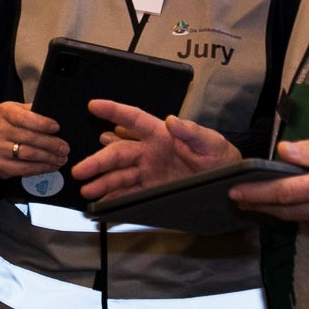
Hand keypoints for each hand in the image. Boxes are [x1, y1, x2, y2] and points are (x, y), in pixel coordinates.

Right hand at [0, 101, 69, 180]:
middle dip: (51, 144)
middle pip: (29, 138)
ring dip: (49, 158)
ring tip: (61, 158)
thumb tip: (59, 117)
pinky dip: (41, 168)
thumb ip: (36, 112)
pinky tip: (52, 166)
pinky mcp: (0, 165)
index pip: (24, 118)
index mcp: (5, 112)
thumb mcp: (21, 111)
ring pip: (28, 154)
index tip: (57, 128)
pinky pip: (24, 169)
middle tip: (65, 148)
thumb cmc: (14, 125)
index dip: (42, 124)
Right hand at [73, 100, 239, 200]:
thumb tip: (172, 120)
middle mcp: (150, 152)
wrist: (228, 186)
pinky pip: (128, 192)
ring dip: (102, 181)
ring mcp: (149, 171)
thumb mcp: (212, 143)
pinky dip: (113, 197)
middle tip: (80, 170)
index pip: (133, 118)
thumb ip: (192, 132)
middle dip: (98, 162)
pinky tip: (101, 202)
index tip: (93, 105)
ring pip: (119, 175)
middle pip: (118, 153)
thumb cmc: (221, 159)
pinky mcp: (151, 189)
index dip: (114, 111)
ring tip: (87, 190)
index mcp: (162, 135)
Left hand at [229, 133, 308, 241]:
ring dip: (280, 213)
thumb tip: (283, 151)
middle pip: (286, 212)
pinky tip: (296, 208)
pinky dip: (303, 217)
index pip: (283, 192)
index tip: (236, 192)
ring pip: (300, 221)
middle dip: (260, 205)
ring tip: (262, 202)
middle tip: (239, 199)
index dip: (256, 194)